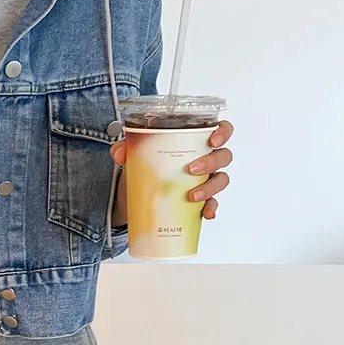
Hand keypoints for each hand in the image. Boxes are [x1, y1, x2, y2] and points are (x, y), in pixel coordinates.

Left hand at [110, 119, 233, 222]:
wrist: (136, 194)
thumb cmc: (146, 165)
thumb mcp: (134, 154)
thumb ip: (124, 149)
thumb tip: (120, 152)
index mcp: (196, 140)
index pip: (220, 130)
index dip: (222, 132)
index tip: (212, 139)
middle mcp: (206, 158)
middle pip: (223, 156)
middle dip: (211, 162)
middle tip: (191, 169)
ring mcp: (205, 180)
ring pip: (221, 180)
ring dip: (210, 187)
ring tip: (192, 196)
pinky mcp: (201, 200)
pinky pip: (213, 204)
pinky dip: (211, 209)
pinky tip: (205, 214)